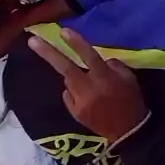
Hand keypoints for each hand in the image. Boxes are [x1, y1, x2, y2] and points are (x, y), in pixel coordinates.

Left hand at [28, 28, 148, 141]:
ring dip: (74, 78)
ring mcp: (78, 102)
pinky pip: (69, 96)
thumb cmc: (131, 101)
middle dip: (47, 53)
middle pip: (65, 67)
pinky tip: (87, 98)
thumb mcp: (130, 79)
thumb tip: (101, 60)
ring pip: (68, 82)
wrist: (128, 132)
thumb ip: (114, 66)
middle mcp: (88, 88)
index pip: (88, 56)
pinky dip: (74, 92)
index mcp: (104, 78)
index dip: (76, 43)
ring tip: (91, 85)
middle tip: (32, 41)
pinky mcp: (74, 112)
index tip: (63, 31)